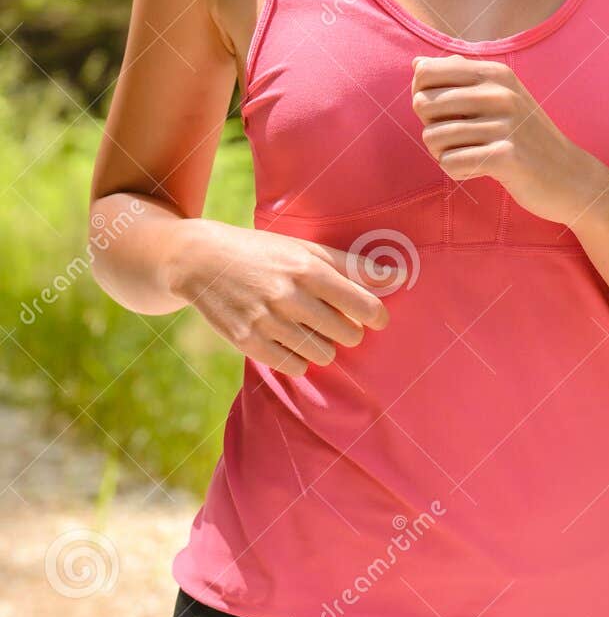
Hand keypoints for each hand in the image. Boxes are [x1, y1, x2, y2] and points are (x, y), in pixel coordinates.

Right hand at [168, 219, 392, 375]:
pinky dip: (298, 359)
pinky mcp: (246, 341)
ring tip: (309, 329)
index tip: (374, 318)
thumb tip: (398, 276)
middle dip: (348, 332)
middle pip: (346, 335)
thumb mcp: (307, 250)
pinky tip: (289, 341)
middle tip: (335, 321)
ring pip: (322, 355)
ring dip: (324, 347)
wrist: (201, 261)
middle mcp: (289, 295)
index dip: (376, 317)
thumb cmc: (265, 254)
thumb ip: (353, 266)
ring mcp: (266, 320)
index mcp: (308, 269)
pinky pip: (293, 367)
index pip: (364, 306)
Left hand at [410, 54, 600, 225]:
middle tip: (456, 140)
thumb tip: (417, 63)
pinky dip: (457, 171)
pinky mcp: (505, 156)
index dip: (422, 94)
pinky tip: (478, 170)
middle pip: (423, 104)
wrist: (569, 174)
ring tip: (468, 155)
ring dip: (442, 153)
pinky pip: (450, 163)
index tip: (443, 112)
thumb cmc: (526, 135)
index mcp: (494, 73)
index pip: (426, 72)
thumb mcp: (500, 96)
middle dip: (430, 127)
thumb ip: (459, 77)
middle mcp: (499, 92)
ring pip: (432, 137)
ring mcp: (503, 124)